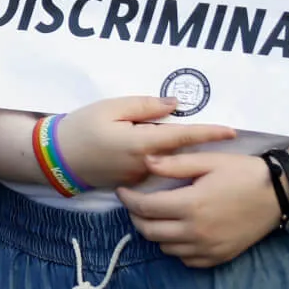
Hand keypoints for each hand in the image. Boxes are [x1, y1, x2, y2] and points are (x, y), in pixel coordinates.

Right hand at [55, 96, 236, 189]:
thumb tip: (174, 105)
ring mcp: (140, 178)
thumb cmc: (81, 127)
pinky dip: (162, 160)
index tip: (233, 131)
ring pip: (169, 162)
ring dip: (179, 153)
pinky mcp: (132, 183)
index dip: (209, 133)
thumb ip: (144, 106)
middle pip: (181, 152)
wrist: (56, 159)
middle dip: (199, 144)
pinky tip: (155, 152)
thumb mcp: (110, 107)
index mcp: (143, 143)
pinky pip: (155, 170)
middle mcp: (146, 165)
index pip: (184, 136)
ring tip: (188, 142)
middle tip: (219, 134)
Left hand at [119, 152, 280, 267]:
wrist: (280, 193)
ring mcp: (209, 248)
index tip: (122, 191)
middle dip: (136, 217)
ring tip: (157, 215)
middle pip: (150, 232)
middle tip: (135, 204)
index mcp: (191, 205)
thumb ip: (174, 163)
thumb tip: (144, 162)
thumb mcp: (209, 160)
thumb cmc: (243, 172)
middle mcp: (197, 232)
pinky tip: (179, 231)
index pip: (145, 208)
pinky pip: (186, 259)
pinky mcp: (220, 257)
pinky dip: (176, 247)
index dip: (128, 199)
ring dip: (155, 232)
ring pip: (165, 248)